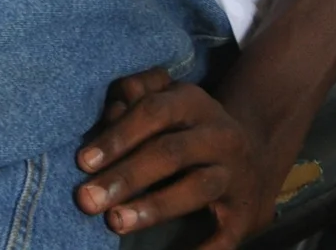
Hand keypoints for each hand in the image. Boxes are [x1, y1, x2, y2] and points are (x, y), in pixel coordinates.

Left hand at [74, 69, 285, 245]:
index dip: (118, 137)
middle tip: (86, 199)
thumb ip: (132, 100)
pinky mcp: (246, 212)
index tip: (83, 162)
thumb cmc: (186, 126)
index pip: (153, 112)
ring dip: (153, 206)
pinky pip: (225, 235)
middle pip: (170, 153)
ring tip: (115, 221)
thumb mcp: (165, 100)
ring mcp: (236, 174)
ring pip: (196, 188)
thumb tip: (108, 113)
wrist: (253, 150)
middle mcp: (220, 136)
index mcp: (193, 103)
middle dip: (125, 176)